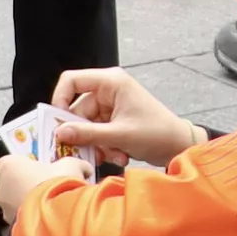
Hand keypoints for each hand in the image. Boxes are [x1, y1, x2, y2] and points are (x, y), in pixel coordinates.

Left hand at [0, 150, 93, 225]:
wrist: (56, 219)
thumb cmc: (57, 185)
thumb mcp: (72, 167)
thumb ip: (76, 165)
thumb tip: (85, 168)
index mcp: (8, 166)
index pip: (6, 163)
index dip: (20, 166)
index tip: (34, 170)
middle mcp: (0, 187)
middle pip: (10, 185)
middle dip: (24, 187)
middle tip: (44, 189)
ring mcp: (4, 210)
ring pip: (13, 205)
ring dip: (25, 205)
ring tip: (48, 208)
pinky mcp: (9, 228)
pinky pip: (19, 222)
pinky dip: (28, 221)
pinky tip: (45, 222)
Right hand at [48, 67, 206, 164]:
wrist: (179, 145)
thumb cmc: (157, 133)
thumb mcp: (119, 135)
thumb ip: (87, 134)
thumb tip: (59, 133)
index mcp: (110, 82)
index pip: (71, 81)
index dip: (59, 100)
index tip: (57, 123)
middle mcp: (108, 90)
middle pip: (77, 110)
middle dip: (85, 134)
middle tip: (91, 151)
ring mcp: (110, 105)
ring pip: (86, 125)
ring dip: (97, 144)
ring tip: (113, 154)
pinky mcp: (113, 119)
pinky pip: (96, 132)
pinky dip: (104, 145)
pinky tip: (119, 155)